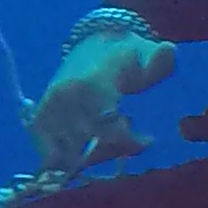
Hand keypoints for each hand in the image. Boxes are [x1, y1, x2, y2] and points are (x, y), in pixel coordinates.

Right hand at [29, 31, 173, 176]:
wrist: (93, 47)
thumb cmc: (126, 57)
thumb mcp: (147, 54)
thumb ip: (160, 59)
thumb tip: (169, 50)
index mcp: (89, 84)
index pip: (107, 130)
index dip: (129, 142)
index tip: (149, 140)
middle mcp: (63, 99)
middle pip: (90, 147)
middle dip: (116, 149)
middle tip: (132, 138)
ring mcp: (47, 111)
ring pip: (71, 157)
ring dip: (95, 155)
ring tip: (111, 136)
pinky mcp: (38, 122)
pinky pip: (51, 157)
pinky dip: (72, 160)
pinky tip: (90, 144)